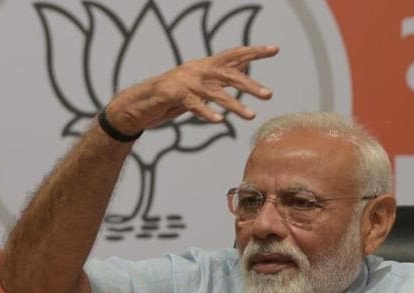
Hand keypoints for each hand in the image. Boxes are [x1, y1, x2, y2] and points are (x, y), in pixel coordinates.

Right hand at [105, 45, 279, 132]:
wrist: (139, 103)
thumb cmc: (172, 95)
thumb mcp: (199, 83)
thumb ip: (219, 74)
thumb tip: (243, 64)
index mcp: (204, 65)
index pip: (233, 55)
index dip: (254, 51)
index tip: (274, 49)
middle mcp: (197, 70)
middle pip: (228, 74)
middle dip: (249, 84)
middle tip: (269, 95)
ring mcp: (184, 82)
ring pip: (214, 92)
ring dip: (234, 104)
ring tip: (251, 116)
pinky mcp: (173, 95)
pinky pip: (194, 104)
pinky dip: (207, 112)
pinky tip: (220, 121)